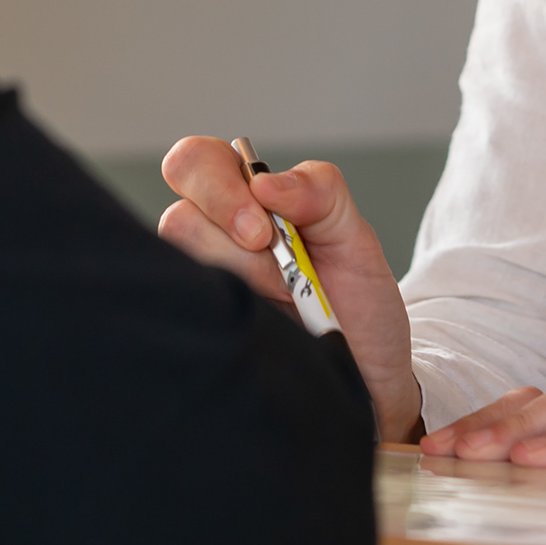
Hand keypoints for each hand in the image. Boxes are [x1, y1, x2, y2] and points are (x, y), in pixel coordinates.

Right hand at [155, 136, 421, 442]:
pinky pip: (179, 320)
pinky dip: (224, 325)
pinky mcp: (195, 335)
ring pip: (178, 270)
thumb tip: (265, 182)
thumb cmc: (357, 306)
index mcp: (243, 201)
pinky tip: (258, 332)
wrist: (368, 381)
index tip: (264, 232)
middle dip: (227, 242)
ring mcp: (201, 289)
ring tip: (281, 310)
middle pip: (177, 217)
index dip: (219, 190)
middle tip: (276, 276)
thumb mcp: (355, 237)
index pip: (193, 163)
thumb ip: (320, 192)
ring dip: (237, 289)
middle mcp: (210, 241)